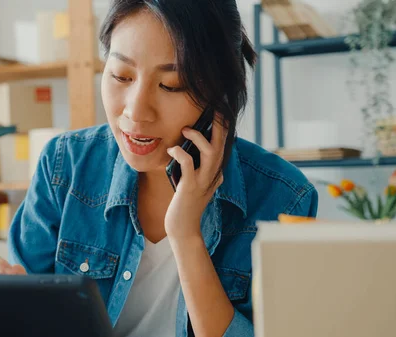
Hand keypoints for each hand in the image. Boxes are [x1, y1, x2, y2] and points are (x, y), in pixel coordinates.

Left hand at [164, 113, 227, 239]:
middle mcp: (214, 175)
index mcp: (216, 172)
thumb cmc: (184, 203)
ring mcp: (204, 181)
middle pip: (221, 145)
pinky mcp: (191, 187)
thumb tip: (187, 146)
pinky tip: (172, 149)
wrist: (183, 228)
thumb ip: (195, 166)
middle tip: (213, 109)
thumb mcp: (193, 182)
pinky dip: (181, 153)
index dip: (223, 128)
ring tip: (186, 130)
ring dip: (198, 138)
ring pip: (210, 153)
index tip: (218, 110)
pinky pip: (189, 164)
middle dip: (219, 125)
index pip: (223, 146)